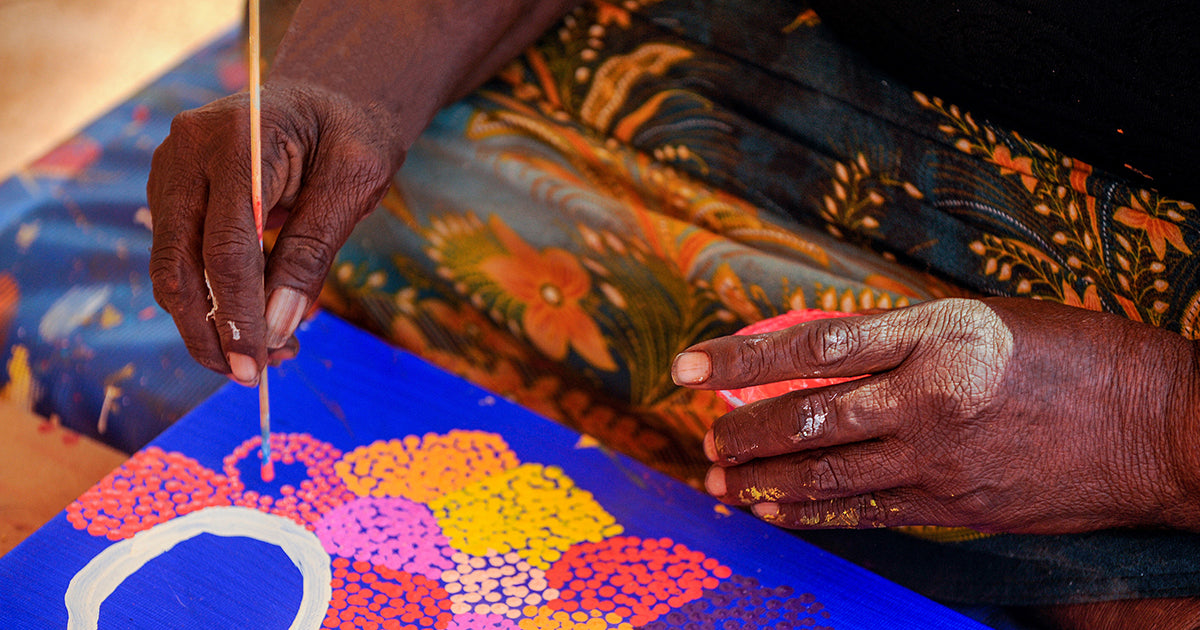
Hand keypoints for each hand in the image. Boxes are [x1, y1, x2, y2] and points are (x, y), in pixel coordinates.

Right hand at [148, 82, 403, 384]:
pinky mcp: (172, 195)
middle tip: (255, 376)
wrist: (330, 97)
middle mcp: (186, 152)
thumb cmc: (351, 134)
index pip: (224, 247)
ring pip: (171, 270)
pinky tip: (258, 322)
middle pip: (179, 265)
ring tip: (268, 355)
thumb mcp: (355, 183)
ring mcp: (170, 172)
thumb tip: (278, 329)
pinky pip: (182, 260)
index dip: (239, 314)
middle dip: (214, 332)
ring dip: (212, 323)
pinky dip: (214, 299)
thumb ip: (313, 252)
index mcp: (237, 140)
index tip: (259, 365)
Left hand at [671, 298, 1199, 533]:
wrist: (1157, 425)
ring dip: (765, 479)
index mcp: (935, 333)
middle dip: (742, 429)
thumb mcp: (981, 318)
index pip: (812, 345)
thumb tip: (822, 351)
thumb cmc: (1073, 355)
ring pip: (828, 471)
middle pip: (807, 416)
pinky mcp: (958, 506)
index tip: (690, 365)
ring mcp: (942, 458)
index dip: (741, 357)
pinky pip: (868, 511)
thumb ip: (902, 335)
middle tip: (703, 435)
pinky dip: (815, 513)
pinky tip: (777, 512)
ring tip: (721, 479)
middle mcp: (928, 396)